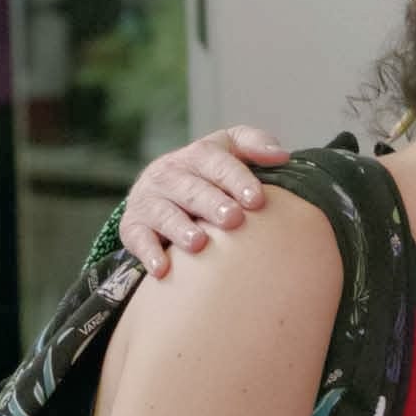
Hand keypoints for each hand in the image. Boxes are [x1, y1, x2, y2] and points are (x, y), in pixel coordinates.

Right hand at [119, 126, 289, 275]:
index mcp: (196, 155)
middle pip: (190, 188)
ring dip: (181, 229)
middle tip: (233, 219)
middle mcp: (168, 174)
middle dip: (211, 204)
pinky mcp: (133, 226)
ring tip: (200, 243)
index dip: (236, 178)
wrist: (160, 189)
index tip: (256, 198)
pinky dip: (149, 253)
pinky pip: (138, 239)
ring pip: (164, 213)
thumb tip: (282, 156)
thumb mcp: (230, 149)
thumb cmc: (210, 172)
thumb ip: (255, 145)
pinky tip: (163, 269)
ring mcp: (149, 200)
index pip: (215, 161)